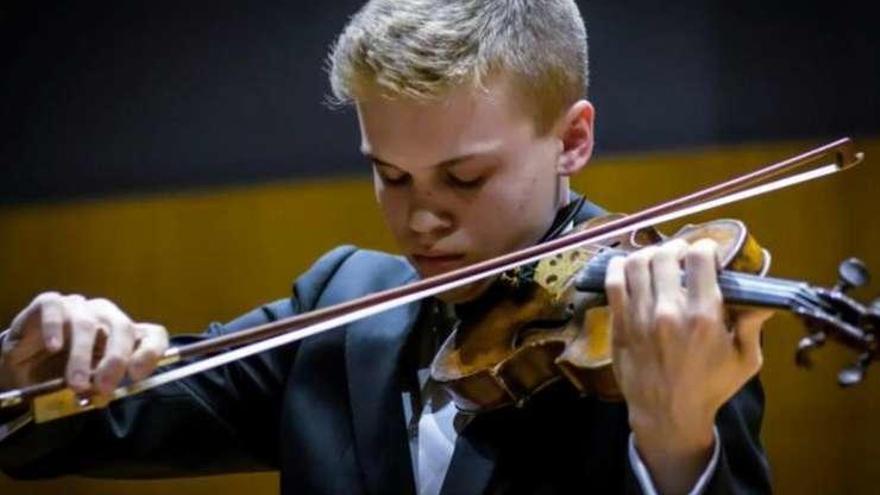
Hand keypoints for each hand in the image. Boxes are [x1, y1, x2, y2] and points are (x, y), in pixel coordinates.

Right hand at [0, 292, 168, 394]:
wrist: (23, 365)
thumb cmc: (61, 373)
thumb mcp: (85, 385)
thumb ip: (97, 388)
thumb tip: (103, 397)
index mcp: (124, 336)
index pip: (153, 335)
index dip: (151, 352)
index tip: (137, 375)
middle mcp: (106, 317)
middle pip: (122, 328)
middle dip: (115, 359)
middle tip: (103, 386)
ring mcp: (79, 307)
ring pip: (87, 324)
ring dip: (82, 356)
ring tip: (75, 383)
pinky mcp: (50, 303)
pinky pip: (55, 308)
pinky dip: (54, 327)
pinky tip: (53, 347)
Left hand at [605, 238, 771, 493]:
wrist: (667, 414)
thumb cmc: (709, 388)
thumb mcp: (745, 361)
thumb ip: (753, 326)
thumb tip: (763, 298)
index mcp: (703, 316)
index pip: (699, 258)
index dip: (705, 247)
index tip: (707, 252)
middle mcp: (669, 311)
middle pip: (665, 255)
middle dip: (677, 247)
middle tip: (682, 254)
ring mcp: (640, 316)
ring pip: (636, 263)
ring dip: (649, 253)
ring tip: (657, 259)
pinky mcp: (620, 323)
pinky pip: (613, 282)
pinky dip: (618, 266)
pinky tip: (628, 264)